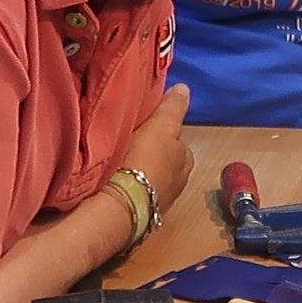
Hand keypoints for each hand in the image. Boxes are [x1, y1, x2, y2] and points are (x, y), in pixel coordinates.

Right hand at [122, 83, 194, 204]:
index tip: (145, 130)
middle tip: (130, 146)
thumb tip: (184, 88)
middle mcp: (178, 182)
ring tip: (119, 165)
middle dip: (151, 155)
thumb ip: (172, 109)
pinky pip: (137, 194)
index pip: (177, 142)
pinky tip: (115, 184)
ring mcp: (160, 200)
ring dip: (140, 173)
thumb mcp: (160, 127)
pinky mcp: (142, 214)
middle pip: (164, 161)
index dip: (162, 134)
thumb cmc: (145, 160)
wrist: (124, 204)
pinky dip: (130, 188)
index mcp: (186, 160)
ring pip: (151, 178)